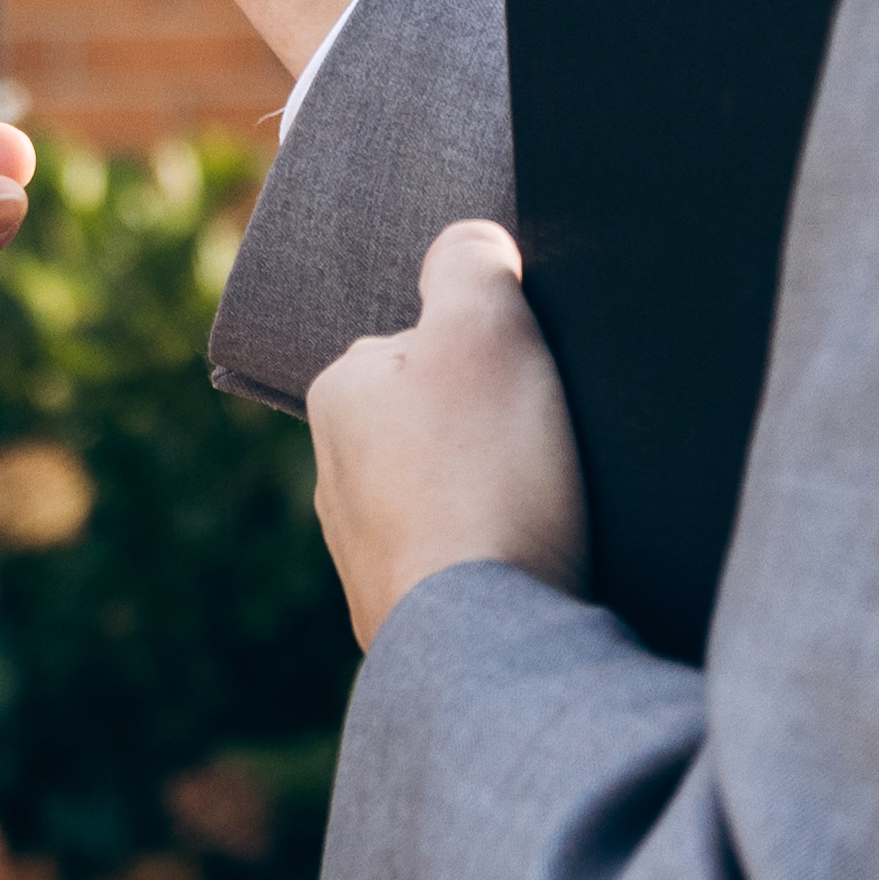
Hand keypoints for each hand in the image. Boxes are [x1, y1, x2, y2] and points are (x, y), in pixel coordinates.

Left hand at [307, 219, 589, 636]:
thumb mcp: (486, 329)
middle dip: (485, 427)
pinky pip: (460, 563)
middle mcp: (332, 475)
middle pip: (431, 421)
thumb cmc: (484, 473)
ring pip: (444, 494)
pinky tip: (531, 561)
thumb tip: (469, 242)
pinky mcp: (404, 619)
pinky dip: (495, 555)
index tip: (532, 379)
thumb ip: (471, 263)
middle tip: (546, 443)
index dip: (487, 350)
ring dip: (494, 494)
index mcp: (339, 395)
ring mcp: (363, 556)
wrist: (486, 638)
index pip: (416, 341)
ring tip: (546, 506)